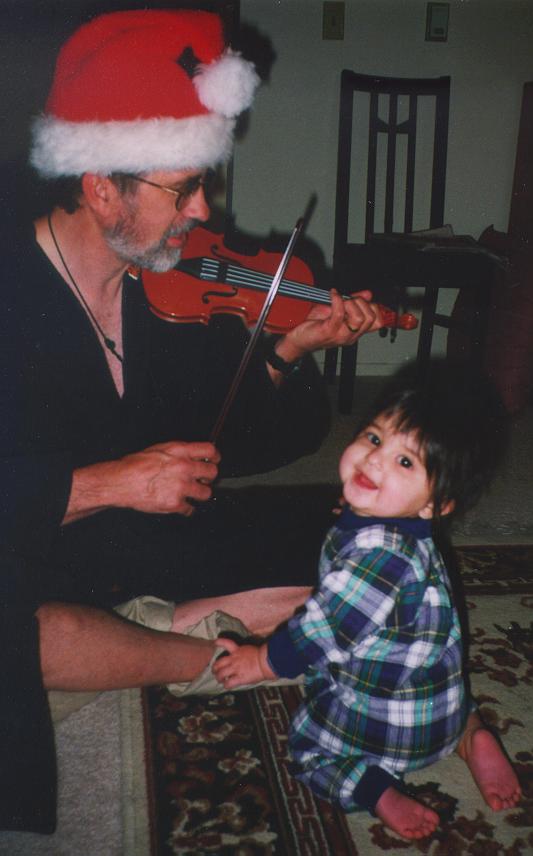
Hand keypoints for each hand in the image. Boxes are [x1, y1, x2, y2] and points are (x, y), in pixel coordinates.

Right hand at [66, 441, 219, 521]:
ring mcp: (181, 486)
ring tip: (192, 493)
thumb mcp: (159, 449)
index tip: (214, 460)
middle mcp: (184, 468)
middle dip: (209, 477)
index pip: (209, 450)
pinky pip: (190, 509)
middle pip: (212, 472)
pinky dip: (186, 509)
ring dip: (200, 494)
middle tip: (204, 479)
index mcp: (179, 451)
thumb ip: (178, 453)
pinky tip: (180, 505)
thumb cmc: (134, 465)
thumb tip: (192, 456)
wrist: (120, 482)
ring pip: (206, 493)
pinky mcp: (175, 503)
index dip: (214, 456)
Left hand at [213, 638, 274, 687]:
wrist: (266, 661)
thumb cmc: (263, 655)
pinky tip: (227, 685)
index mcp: (237, 651)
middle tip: (215, 671)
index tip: (215, 642)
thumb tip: (244, 657)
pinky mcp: (239, 678)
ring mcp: (236, 669)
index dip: (220, 642)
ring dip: (219, 678)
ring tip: (220, 680)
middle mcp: (234, 659)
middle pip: (219, 663)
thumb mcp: (250, 650)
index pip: (226, 643)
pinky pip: (229, 683)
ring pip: (221, 674)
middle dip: (215, 668)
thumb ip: (244, 653)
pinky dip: (226, 685)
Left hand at [273, 289, 382, 361]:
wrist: (297, 339)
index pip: (378, 322)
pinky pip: (339, 313)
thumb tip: (368, 294)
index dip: (374, 307)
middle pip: (371, 318)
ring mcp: (341, 335)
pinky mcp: (329, 331)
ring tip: (340, 300)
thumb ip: (353, 302)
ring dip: (350, 303)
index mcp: (355, 332)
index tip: (361, 300)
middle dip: (361, 303)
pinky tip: (332, 295)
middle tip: (348, 299)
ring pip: (359, 318)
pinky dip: (336, 300)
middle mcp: (351, 336)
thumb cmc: (315, 326)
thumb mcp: (337, 310)